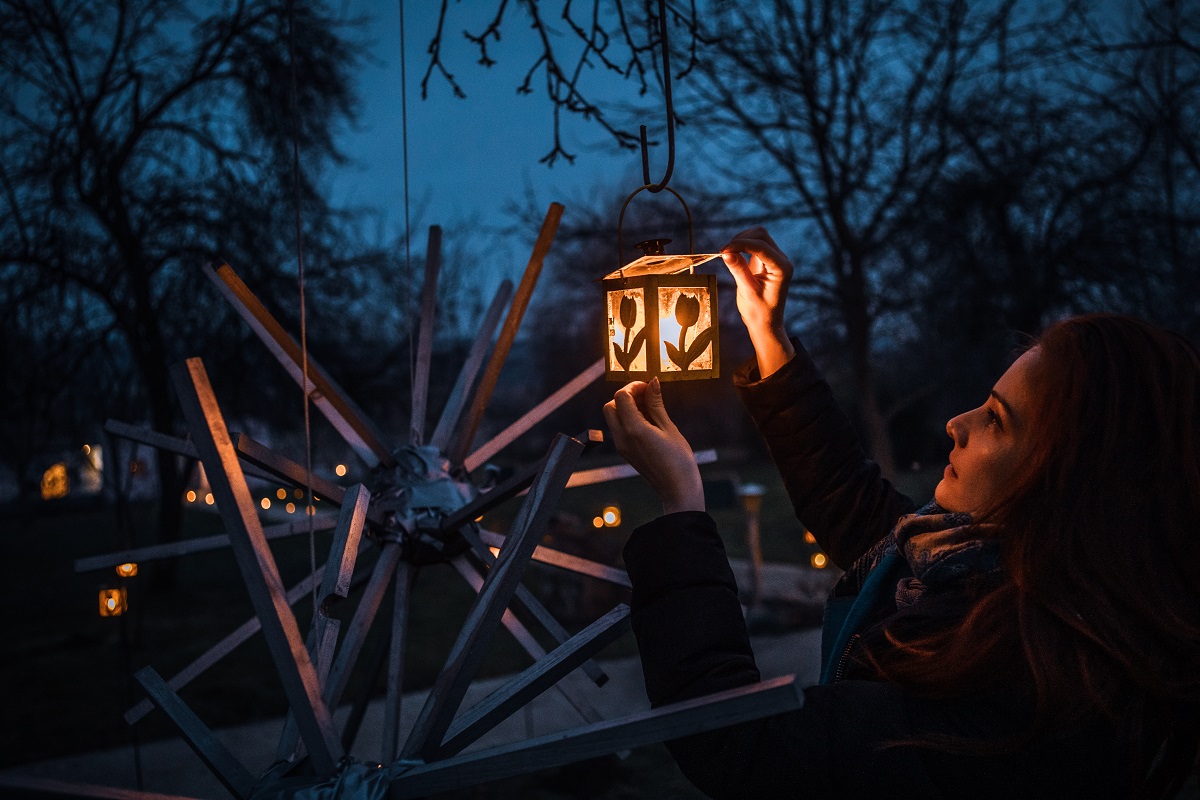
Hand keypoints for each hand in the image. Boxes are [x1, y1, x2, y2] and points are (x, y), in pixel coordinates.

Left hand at [603, 378, 703, 514]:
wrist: (677, 490)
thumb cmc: (679, 460)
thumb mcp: (669, 428)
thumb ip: (656, 404)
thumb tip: (652, 382)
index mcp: (633, 430)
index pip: (621, 397)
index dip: (633, 387)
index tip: (649, 386)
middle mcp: (622, 437)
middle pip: (611, 405)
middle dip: (626, 396)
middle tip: (648, 395)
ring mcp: (621, 446)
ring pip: (613, 417)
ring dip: (627, 407)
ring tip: (651, 408)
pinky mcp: (625, 451)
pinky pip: (619, 428)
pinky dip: (629, 418)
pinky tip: (649, 421)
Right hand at [721, 226, 795, 377]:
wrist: (766, 323)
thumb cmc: (759, 312)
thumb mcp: (747, 291)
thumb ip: (738, 269)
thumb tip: (726, 252)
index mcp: (782, 268)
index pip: (760, 246)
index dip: (740, 244)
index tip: (722, 251)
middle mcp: (782, 260)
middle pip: (761, 235)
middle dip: (741, 239)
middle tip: (724, 252)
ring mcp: (775, 259)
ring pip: (758, 237)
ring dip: (741, 241)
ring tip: (727, 254)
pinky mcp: (767, 261)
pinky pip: (754, 246)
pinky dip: (742, 247)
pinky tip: (732, 256)